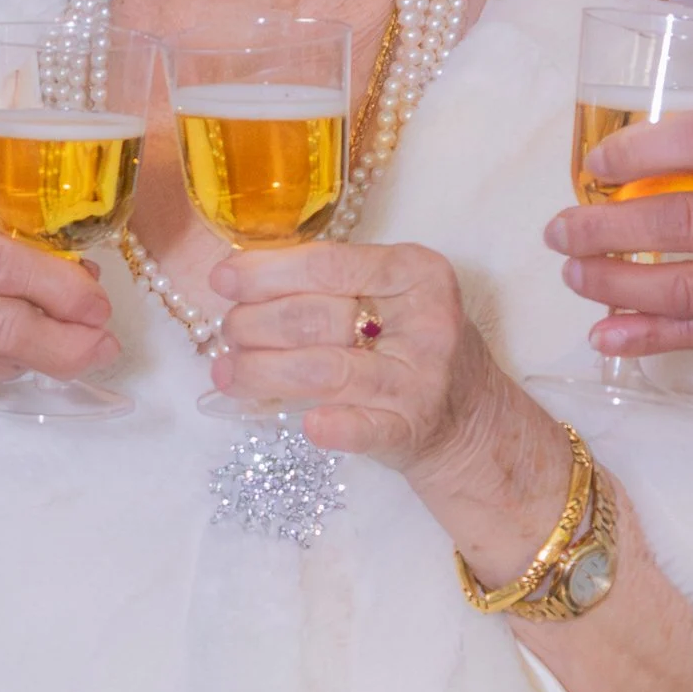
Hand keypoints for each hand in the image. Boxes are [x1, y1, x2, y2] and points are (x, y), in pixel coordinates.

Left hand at [208, 242, 563, 515]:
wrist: (470, 419)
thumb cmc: (408, 346)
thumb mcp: (388, 296)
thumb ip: (329, 281)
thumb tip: (238, 279)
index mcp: (415, 272)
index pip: (328, 263)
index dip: (266, 272)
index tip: (222, 279)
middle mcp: (426, 320)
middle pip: (316, 317)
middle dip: (254, 325)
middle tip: (226, 334)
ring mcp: (423, 378)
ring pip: (324, 370)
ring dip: (262, 372)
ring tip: (228, 374)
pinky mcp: (414, 429)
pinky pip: (364, 428)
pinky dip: (331, 427)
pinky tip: (304, 424)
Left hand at [543, 109, 692, 354]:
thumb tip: (636, 157)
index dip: (636, 150)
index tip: (595, 161)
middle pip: (679, 224)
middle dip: (603, 228)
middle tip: (559, 229)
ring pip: (685, 288)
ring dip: (614, 284)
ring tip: (573, 274)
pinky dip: (648, 337)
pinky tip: (604, 334)